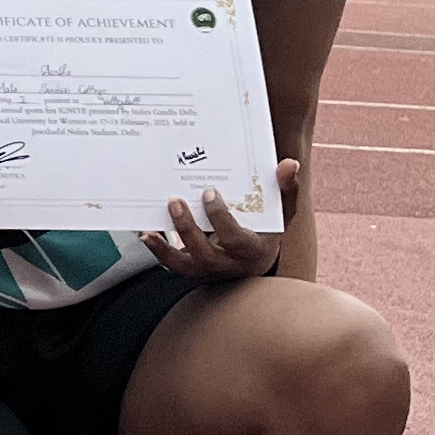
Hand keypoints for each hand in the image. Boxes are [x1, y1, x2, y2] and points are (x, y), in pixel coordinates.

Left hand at [138, 162, 301, 281]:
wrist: (255, 264)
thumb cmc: (266, 232)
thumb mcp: (282, 214)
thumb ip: (287, 190)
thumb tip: (289, 164)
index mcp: (250, 249)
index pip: (234, 238)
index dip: (220, 218)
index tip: (209, 192)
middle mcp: (228, 265)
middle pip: (204, 254)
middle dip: (187, 229)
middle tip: (174, 201)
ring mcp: (208, 271)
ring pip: (183, 266)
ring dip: (164, 249)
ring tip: (147, 231)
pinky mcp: (192, 271)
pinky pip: (172, 265)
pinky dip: (158, 251)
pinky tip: (145, 233)